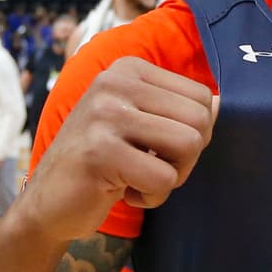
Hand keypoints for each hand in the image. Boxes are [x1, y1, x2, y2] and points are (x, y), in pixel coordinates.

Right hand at [19, 57, 215, 243]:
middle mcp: (116, 82)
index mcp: (129, 69)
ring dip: (172, 176)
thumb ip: (178, 112)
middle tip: (150, 168)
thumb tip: (224, 103)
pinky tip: (121, 191)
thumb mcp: (141, 126)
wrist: (47, 202)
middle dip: (186, 157)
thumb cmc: (104, 164)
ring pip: (189, 145)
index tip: (158, 148)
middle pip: (200, 120)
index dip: (193, 133)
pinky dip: (152, 197)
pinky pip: (164, 178)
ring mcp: (105, 114)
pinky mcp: (100, 151)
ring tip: (137, 178)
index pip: (202, 96)